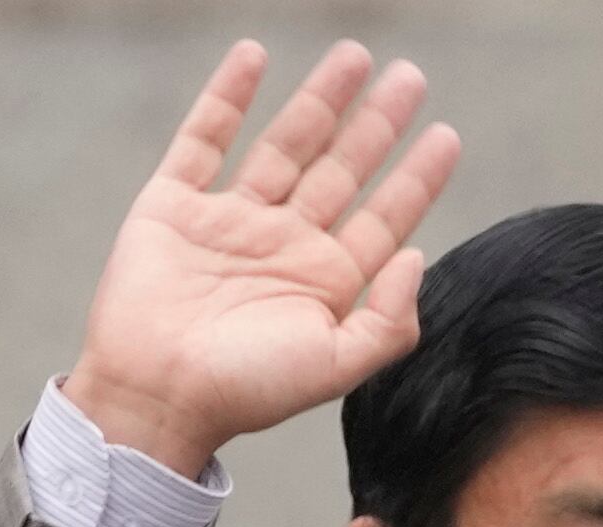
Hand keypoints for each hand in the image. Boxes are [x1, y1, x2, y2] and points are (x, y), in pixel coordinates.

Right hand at [63, 41, 462, 480]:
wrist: (157, 394)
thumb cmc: (248, 391)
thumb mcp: (336, 367)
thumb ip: (389, 321)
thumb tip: (417, 255)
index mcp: (328, 282)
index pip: (385, 217)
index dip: (417, 177)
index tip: (445, 135)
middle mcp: (286, 244)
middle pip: (343, 169)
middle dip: (377, 124)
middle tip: (410, 77)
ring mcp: (232, 219)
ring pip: (286, 143)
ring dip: (320, 99)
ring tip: (355, 56)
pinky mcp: (175, 204)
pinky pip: (205, 137)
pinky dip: (228, 96)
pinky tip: (255, 56)